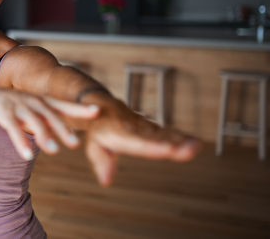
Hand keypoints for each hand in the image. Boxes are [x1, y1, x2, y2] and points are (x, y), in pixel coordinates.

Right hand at [0, 89, 99, 159]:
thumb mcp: (18, 113)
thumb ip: (34, 120)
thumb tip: (52, 135)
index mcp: (32, 99)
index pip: (59, 103)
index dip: (77, 107)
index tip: (97, 111)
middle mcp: (25, 97)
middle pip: (47, 112)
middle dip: (62, 127)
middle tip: (76, 143)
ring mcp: (10, 101)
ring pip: (30, 118)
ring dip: (43, 134)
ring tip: (54, 151)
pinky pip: (10, 125)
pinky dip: (19, 140)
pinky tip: (27, 154)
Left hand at [80, 98, 201, 185]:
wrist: (106, 108)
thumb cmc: (99, 131)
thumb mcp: (94, 147)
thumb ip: (102, 163)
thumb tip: (105, 182)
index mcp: (120, 135)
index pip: (138, 143)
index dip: (153, 146)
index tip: (167, 150)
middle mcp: (136, 130)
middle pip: (157, 139)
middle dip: (174, 144)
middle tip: (191, 149)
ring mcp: (147, 128)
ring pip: (165, 135)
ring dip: (182, 140)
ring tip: (197, 146)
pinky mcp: (154, 128)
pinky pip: (168, 133)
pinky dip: (181, 137)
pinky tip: (195, 143)